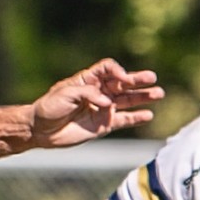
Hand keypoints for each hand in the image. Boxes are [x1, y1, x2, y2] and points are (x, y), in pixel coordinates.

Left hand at [29, 59, 161, 148]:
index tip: (122, 77)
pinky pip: (124, 120)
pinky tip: (148, 115)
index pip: (108, 69)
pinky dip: (136, 117)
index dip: (117, 71)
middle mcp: (99, 91)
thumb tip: (108, 103)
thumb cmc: (49, 107)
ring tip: (158, 94)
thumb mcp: (65, 94)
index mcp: (88, 79)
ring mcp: (103, 108)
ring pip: (127, 100)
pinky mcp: (104, 124)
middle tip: (152, 78)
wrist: (41, 130)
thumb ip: (87, 94)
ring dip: (142, 97)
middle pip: (122, 83)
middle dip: (137, 80)